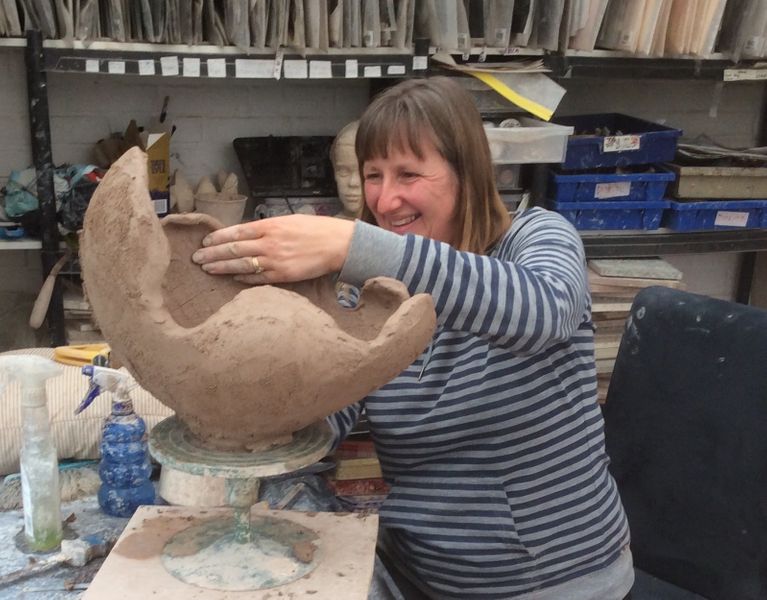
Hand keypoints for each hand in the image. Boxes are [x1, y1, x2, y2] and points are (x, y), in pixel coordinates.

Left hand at [191, 214, 354, 283]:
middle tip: (196, 259)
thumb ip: (268, 227)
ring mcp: (276, 260)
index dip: (218, 238)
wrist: (338, 244)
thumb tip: (248, 233)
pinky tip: (232, 277)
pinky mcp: (283, 275)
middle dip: (213, 254)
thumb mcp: (290, 220)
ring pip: (242, 264)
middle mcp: (270, 242)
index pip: (237, 232)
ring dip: (222, 267)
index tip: (205, 242)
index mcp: (271, 225)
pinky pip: (258, 278)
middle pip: (234, 249)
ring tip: (207, 269)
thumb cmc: (316, 229)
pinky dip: (243, 277)